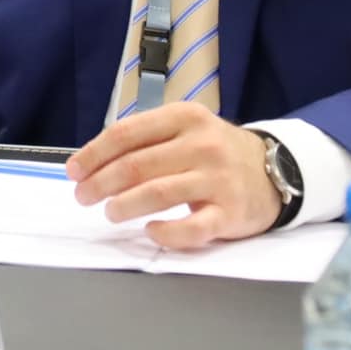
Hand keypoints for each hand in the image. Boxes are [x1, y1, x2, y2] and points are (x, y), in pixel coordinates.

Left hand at [66, 102, 280, 247]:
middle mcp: (202, 144)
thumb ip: (146, 141)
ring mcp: (218, 179)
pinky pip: (192, 228)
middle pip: (136, 165)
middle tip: (83, 197)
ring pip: (157, 193)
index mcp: (184, 117)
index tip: (74, 171)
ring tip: (109, 213)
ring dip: (123, 205)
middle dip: (100, 183)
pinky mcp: (231, 212)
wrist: (277, 171)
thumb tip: (92, 164)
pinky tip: (150, 231)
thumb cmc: (215, 152)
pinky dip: (166, 232)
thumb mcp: (185, 130)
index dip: (94, 154)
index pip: (126, 133)